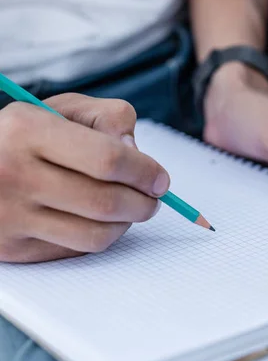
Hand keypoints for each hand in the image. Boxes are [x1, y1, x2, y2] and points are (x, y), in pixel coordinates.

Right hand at [0, 94, 169, 262]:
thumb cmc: (24, 136)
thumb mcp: (59, 109)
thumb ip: (105, 117)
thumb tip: (134, 151)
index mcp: (27, 131)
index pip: (107, 159)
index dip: (144, 172)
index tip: (159, 179)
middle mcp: (14, 175)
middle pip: (106, 203)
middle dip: (143, 203)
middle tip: (151, 198)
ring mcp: (10, 216)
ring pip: (95, 236)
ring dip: (126, 224)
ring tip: (129, 209)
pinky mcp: (11, 248)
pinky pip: (75, 251)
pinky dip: (97, 237)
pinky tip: (96, 220)